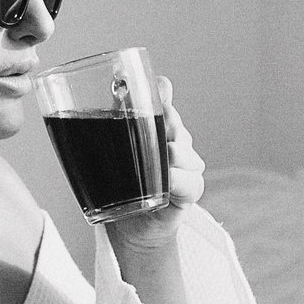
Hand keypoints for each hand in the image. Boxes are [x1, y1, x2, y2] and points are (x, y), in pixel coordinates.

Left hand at [105, 75, 203, 253]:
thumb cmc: (121, 184)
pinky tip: (169, 178)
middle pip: (176, 125)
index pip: (164, 105)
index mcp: (157, 130)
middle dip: (167, 124)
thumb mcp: (112, 147)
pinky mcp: (189, 192)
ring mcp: (185, 168)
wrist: (128, 224)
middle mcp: (176, 145)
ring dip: (174, 151)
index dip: (163, 96)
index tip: (159, 90)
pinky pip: (192, 181)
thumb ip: (117, 116)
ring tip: (164, 156)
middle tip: (154, 130)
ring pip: (185, 150)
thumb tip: (115, 78)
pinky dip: (180, 178)